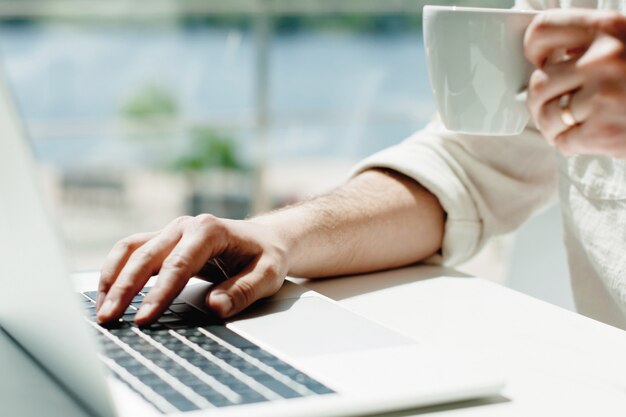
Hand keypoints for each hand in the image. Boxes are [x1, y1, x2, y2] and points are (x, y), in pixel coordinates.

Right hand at [96, 215, 288, 324]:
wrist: (266, 240)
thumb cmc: (267, 256)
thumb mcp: (268, 275)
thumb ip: (243, 290)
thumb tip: (215, 306)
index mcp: (209, 231)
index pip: (177, 266)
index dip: (158, 294)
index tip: (143, 319)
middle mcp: (185, 227)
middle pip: (146, 256)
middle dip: (124, 289)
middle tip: (109, 319)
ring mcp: (171, 232)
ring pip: (131, 250)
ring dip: (112, 278)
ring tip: (101, 309)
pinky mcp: (164, 241)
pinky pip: (132, 251)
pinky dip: (116, 270)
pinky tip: (108, 293)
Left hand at [524, 9, 625, 157]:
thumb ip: (596, 43)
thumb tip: (555, 56)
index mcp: (609, 29)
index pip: (543, 30)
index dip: (533, 49)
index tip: (539, 62)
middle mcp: (603, 60)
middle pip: (539, 82)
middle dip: (540, 99)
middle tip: (551, 105)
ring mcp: (602, 98)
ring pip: (546, 115)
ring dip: (550, 125)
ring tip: (564, 125)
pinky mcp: (603, 133)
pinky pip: (563, 141)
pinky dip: (568, 143)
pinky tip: (582, 138)